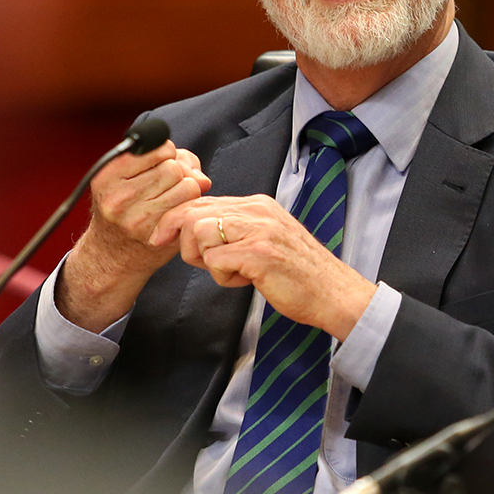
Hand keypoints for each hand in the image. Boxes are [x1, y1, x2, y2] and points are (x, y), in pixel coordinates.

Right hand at [57, 140, 211, 331]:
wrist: (111, 254)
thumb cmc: (125, 208)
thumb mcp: (130, 177)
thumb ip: (168, 160)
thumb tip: (201, 178)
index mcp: (107, 176)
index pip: (159, 148)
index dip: (166, 153)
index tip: (159, 164)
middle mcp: (118, 198)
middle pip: (174, 167)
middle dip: (178, 172)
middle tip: (166, 185)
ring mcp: (138, 220)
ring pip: (188, 186)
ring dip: (187, 189)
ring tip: (172, 197)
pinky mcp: (158, 237)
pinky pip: (190, 207)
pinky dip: (189, 205)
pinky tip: (176, 212)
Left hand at [154, 195, 376, 339]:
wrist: (332, 293)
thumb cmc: (298, 273)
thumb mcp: (265, 239)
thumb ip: (235, 229)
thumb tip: (193, 229)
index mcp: (258, 204)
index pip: (201, 200)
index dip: (175, 220)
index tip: (161, 238)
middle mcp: (258, 210)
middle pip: (193, 212)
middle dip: (185, 242)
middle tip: (202, 263)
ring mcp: (259, 229)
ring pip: (199, 232)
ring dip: (205, 260)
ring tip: (232, 272)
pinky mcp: (259, 253)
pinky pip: (214, 260)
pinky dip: (223, 277)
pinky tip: (246, 280)